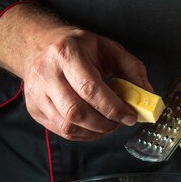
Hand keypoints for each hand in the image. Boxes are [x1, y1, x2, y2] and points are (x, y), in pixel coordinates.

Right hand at [0, 3, 150, 139]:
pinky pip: (61, 131)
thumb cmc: (78, 47)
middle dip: (105, 123)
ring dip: (95, 132)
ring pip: (67, 126)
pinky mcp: (33, 109)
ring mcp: (36, 93)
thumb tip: (147, 95)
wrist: (39, 46)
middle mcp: (46, 73)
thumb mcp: (108, 48)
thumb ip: (131, 69)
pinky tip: (94, 127)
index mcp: (66, 53)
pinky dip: (83, 134)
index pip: (89, 89)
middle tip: (120, 122)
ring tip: (108, 125)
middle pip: (76, 111)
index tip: (130, 116)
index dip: (113, 108)